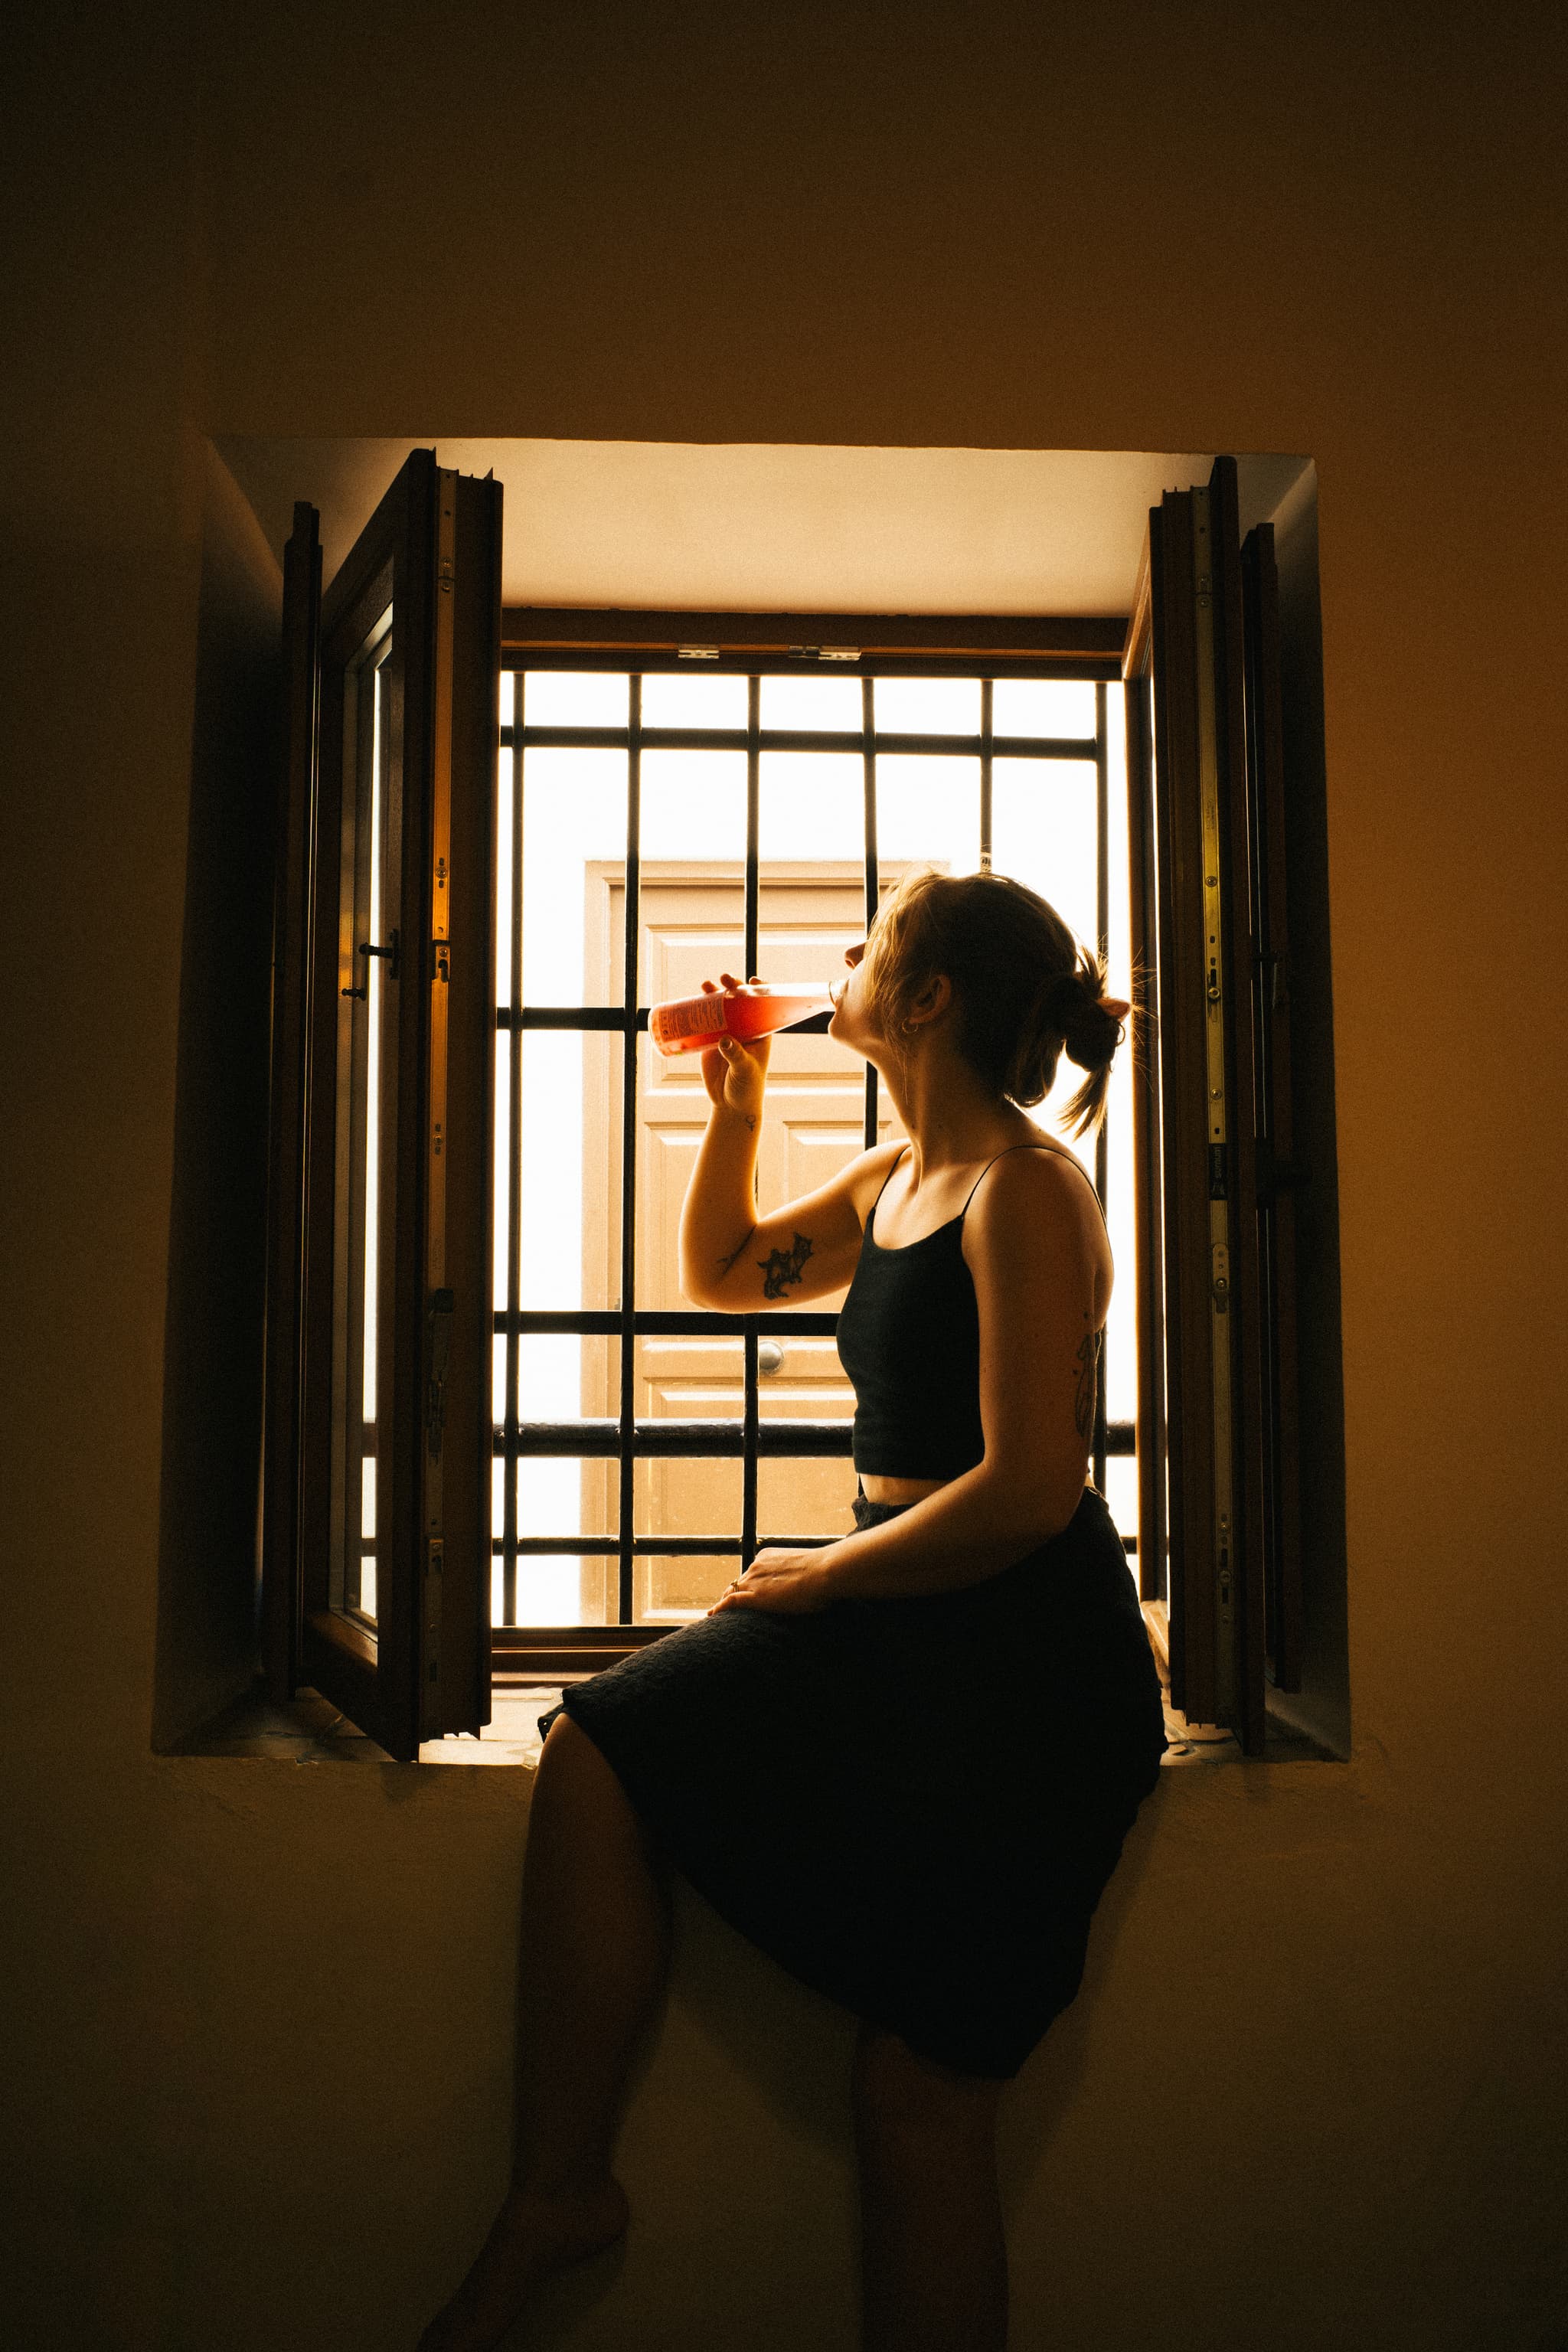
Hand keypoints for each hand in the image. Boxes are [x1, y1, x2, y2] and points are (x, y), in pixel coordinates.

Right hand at [699, 971, 771, 1122]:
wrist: (730, 1106)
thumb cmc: (746, 1088)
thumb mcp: (744, 1070)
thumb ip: (736, 1055)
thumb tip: (724, 1039)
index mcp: (760, 1033)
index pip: (764, 1006)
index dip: (761, 990)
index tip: (753, 981)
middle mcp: (744, 1030)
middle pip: (739, 1002)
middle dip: (733, 987)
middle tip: (725, 979)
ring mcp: (726, 1034)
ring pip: (720, 1008)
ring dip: (713, 993)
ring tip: (705, 985)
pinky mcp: (710, 1042)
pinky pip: (704, 1021)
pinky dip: (698, 1010)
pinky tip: (691, 999)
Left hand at [706, 1547, 834, 1614]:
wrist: (824, 1572)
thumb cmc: (826, 1573)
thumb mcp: (809, 1570)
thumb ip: (802, 1576)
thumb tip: (814, 1586)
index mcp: (768, 1557)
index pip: (752, 1573)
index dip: (747, 1585)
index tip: (747, 1593)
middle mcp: (757, 1566)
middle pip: (739, 1582)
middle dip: (734, 1594)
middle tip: (728, 1607)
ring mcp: (754, 1580)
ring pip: (732, 1592)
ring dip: (726, 1603)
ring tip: (719, 1615)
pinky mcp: (754, 1596)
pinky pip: (730, 1602)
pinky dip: (719, 1608)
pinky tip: (712, 1615)